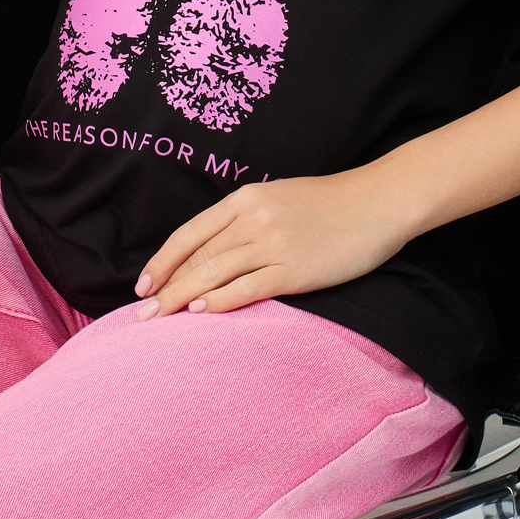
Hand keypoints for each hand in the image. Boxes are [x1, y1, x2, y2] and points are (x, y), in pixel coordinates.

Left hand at [134, 169, 410, 318]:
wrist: (378, 202)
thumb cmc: (330, 202)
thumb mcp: (278, 198)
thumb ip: (245, 219)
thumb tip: (212, 250)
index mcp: (246, 199)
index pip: (190, 233)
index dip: (162, 261)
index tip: (143, 285)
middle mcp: (253, 219)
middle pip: (196, 257)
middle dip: (165, 287)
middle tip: (140, 314)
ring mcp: (274, 243)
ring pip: (214, 273)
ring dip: (182, 298)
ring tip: (160, 320)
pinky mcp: (296, 269)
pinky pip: (248, 287)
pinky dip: (220, 300)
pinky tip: (201, 313)